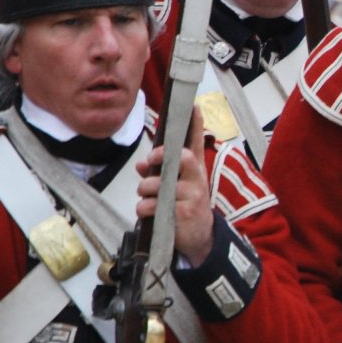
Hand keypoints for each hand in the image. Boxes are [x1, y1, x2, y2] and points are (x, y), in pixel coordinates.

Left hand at [137, 105, 212, 265]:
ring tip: (145, 197)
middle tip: (149, 162)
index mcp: (194, 169)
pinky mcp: (185, 212)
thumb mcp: (174, 186)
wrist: (199, 236)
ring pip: (160, 184)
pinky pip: (154, 205)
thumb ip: (157, 171)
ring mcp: (193, 195)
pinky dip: (144, 208)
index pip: (196, 142)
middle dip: (161, 157)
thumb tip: (142, 163)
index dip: (195, 124)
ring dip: (145, 190)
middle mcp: (197, 178)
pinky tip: (147, 212)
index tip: (194, 106)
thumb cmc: (183, 205)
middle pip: (184, 158)